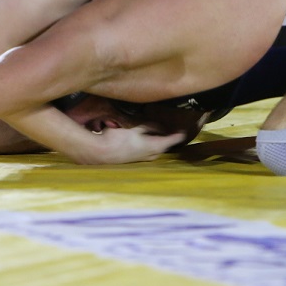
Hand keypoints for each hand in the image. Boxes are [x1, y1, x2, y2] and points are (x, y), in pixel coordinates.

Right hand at [71, 126, 185, 164]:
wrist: (101, 152)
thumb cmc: (118, 139)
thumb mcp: (135, 128)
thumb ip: (148, 126)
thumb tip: (159, 126)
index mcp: (154, 147)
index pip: (172, 140)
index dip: (178, 134)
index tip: (184, 129)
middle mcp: (152, 155)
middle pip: (165, 145)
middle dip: (169, 138)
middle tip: (173, 128)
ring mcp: (144, 158)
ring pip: (157, 148)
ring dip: (159, 141)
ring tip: (161, 132)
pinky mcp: (136, 159)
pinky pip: (149, 150)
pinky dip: (151, 144)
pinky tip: (147, 137)